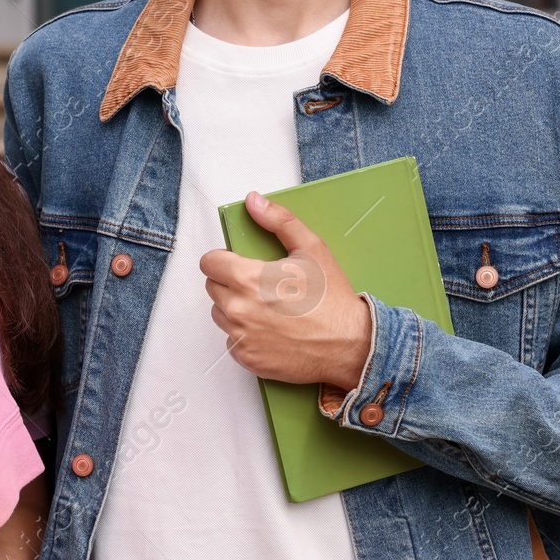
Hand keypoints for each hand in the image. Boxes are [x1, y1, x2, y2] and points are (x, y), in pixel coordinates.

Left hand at [201, 191, 372, 387]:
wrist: (351, 346)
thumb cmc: (332, 298)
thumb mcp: (311, 248)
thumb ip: (278, 221)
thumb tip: (253, 201)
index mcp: (249, 278)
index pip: (209, 263)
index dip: (223, 259)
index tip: (239, 263)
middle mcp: (238, 309)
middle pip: (212, 287)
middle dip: (231, 283)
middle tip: (261, 286)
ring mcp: (241, 337)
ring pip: (220, 314)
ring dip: (236, 308)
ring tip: (268, 309)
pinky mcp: (247, 359)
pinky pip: (232, 340)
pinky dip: (246, 335)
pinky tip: (271, 330)